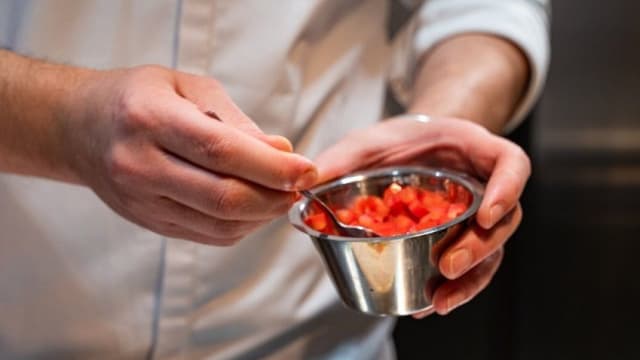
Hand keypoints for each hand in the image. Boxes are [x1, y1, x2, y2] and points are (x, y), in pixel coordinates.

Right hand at [62, 65, 316, 244]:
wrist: (81, 127)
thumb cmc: (138, 98)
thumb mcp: (188, 88)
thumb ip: (235, 121)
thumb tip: (281, 151)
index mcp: (149, 119)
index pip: (222, 152)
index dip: (272, 166)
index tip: (305, 169)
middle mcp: (140, 164)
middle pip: (223, 197)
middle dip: (274, 196)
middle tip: (299, 185)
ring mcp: (141, 200)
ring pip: (219, 223)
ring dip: (263, 215)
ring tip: (281, 194)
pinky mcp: (149, 222)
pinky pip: (207, 235)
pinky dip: (241, 226)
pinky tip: (255, 208)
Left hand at [314, 115, 530, 315]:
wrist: (408, 148)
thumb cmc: (397, 140)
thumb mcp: (367, 142)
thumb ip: (341, 159)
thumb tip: (303, 187)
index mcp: (475, 151)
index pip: (511, 164)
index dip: (508, 189)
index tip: (487, 213)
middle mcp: (485, 185)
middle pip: (503, 221)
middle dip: (479, 248)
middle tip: (448, 266)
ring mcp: (477, 216)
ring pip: (491, 253)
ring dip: (469, 281)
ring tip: (438, 301)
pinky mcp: (462, 239)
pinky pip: (467, 267)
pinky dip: (451, 288)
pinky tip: (425, 304)